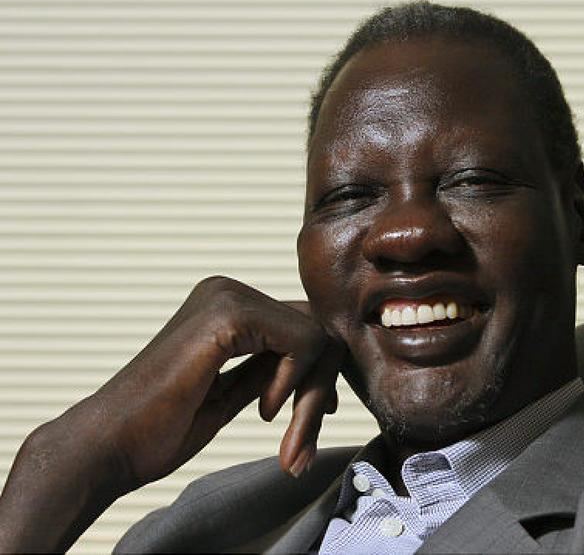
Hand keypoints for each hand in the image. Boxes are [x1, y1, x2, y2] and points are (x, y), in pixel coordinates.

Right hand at [0, 276, 342, 550]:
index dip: (316, 376)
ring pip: (315, 336)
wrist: (110, 445)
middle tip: (303, 443)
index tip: (311, 420)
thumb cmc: (161, 427)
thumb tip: (320, 355)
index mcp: (225, 305)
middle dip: (320, 386)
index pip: (301, 327)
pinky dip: (295, 384)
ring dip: (311, 394)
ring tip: (289, 439)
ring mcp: (227, 297)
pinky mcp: (228, 315)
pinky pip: (302, 342)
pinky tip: (262, 410)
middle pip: (314, 328)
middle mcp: (228, 291)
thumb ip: (269, 367)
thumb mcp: (233, 390)